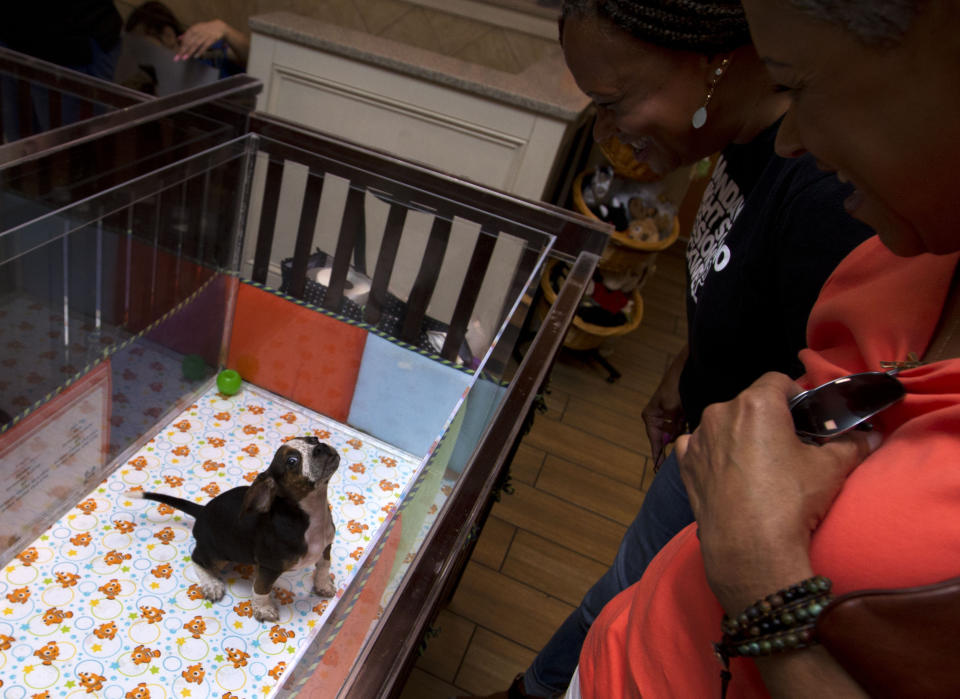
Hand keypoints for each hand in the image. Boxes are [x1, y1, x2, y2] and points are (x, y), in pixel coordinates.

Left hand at [175, 20, 226, 61]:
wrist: (219, 26)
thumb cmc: (205, 29)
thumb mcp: (196, 29)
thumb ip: (187, 34)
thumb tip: (178, 38)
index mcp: (193, 28)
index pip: (185, 38)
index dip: (181, 46)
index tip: (178, 53)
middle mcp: (198, 31)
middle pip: (189, 42)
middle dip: (183, 50)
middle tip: (178, 57)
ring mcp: (205, 35)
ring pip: (196, 44)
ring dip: (190, 51)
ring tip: (185, 58)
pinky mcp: (211, 39)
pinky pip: (205, 46)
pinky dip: (200, 51)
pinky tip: (196, 56)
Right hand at [642, 348, 687, 466]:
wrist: (685, 370)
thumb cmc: (674, 386)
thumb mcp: (672, 406)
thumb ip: (672, 425)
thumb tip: (673, 440)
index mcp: (651, 417)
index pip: (655, 441)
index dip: (658, 456)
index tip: (658, 469)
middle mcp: (659, 418)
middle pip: (665, 440)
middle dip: (672, 449)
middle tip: (673, 465)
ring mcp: (670, 417)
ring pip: (675, 435)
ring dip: (681, 440)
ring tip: (686, 450)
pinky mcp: (680, 414)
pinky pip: (683, 428)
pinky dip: (686, 432)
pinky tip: (692, 436)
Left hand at [674, 372, 879, 611]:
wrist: (751, 548)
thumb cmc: (790, 502)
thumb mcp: (831, 469)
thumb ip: (852, 444)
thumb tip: (872, 436)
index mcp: (756, 404)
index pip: (778, 381)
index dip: (794, 395)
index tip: (805, 415)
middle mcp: (721, 412)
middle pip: (750, 403)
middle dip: (768, 418)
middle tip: (788, 444)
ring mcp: (699, 438)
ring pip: (724, 424)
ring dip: (740, 435)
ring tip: (760, 464)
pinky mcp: (685, 463)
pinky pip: (700, 447)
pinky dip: (714, 454)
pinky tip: (730, 473)